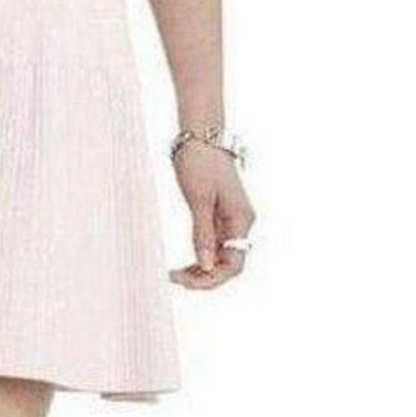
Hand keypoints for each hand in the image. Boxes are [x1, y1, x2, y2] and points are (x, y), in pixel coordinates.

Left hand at [169, 142, 255, 289]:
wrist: (202, 135)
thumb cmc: (200, 162)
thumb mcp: (198, 199)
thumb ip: (202, 233)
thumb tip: (206, 265)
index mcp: (241, 220)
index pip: (233, 265)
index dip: (210, 279)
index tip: (183, 280)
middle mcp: (240, 224)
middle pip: (228, 265)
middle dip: (204, 278)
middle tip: (175, 279)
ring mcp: (231, 221)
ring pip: (220, 258)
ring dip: (201, 270)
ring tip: (175, 275)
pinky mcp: (220, 217)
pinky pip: (214, 246)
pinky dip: (199, 257)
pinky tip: (183, 264)